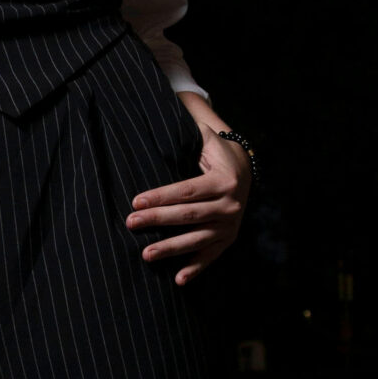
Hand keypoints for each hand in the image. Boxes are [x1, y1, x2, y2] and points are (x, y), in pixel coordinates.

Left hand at [125, 130, 252, 284]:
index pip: (186, 190)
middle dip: (158, 220)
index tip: (134, 200)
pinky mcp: (228, 241)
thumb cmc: (214, 151)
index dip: (161, 196)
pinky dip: (196, 269)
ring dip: (171, 249)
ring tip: (144, 254)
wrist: (247, 171)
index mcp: (224, 179)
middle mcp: (230, 205)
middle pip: (189, 215)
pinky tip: (177, 281)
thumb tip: (169, 97)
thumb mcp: (205, 135)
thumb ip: (188, 123)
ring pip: (197, 239)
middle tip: (130, 222)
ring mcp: (230, 226)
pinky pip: (210, 257)